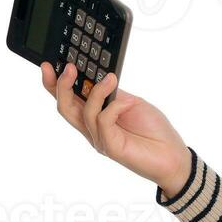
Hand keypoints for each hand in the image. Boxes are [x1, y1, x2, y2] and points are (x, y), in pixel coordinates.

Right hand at [40, 62, 190, 195]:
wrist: (173, 156)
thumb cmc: (154, 131)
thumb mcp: (131, 104)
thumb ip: (113, 95)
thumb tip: (100, 78)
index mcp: (95, 117)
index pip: (68, 100)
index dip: (53, 84)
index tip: (48, 65)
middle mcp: (93, 130)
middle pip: (65, 107)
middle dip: (62, 86)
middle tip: (68, 67)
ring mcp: (100, 139)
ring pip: (84, 112)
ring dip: (97, 91)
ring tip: (112, 79)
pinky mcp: (110, 147)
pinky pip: (103, 121)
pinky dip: (115, 107)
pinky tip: (129, 104)